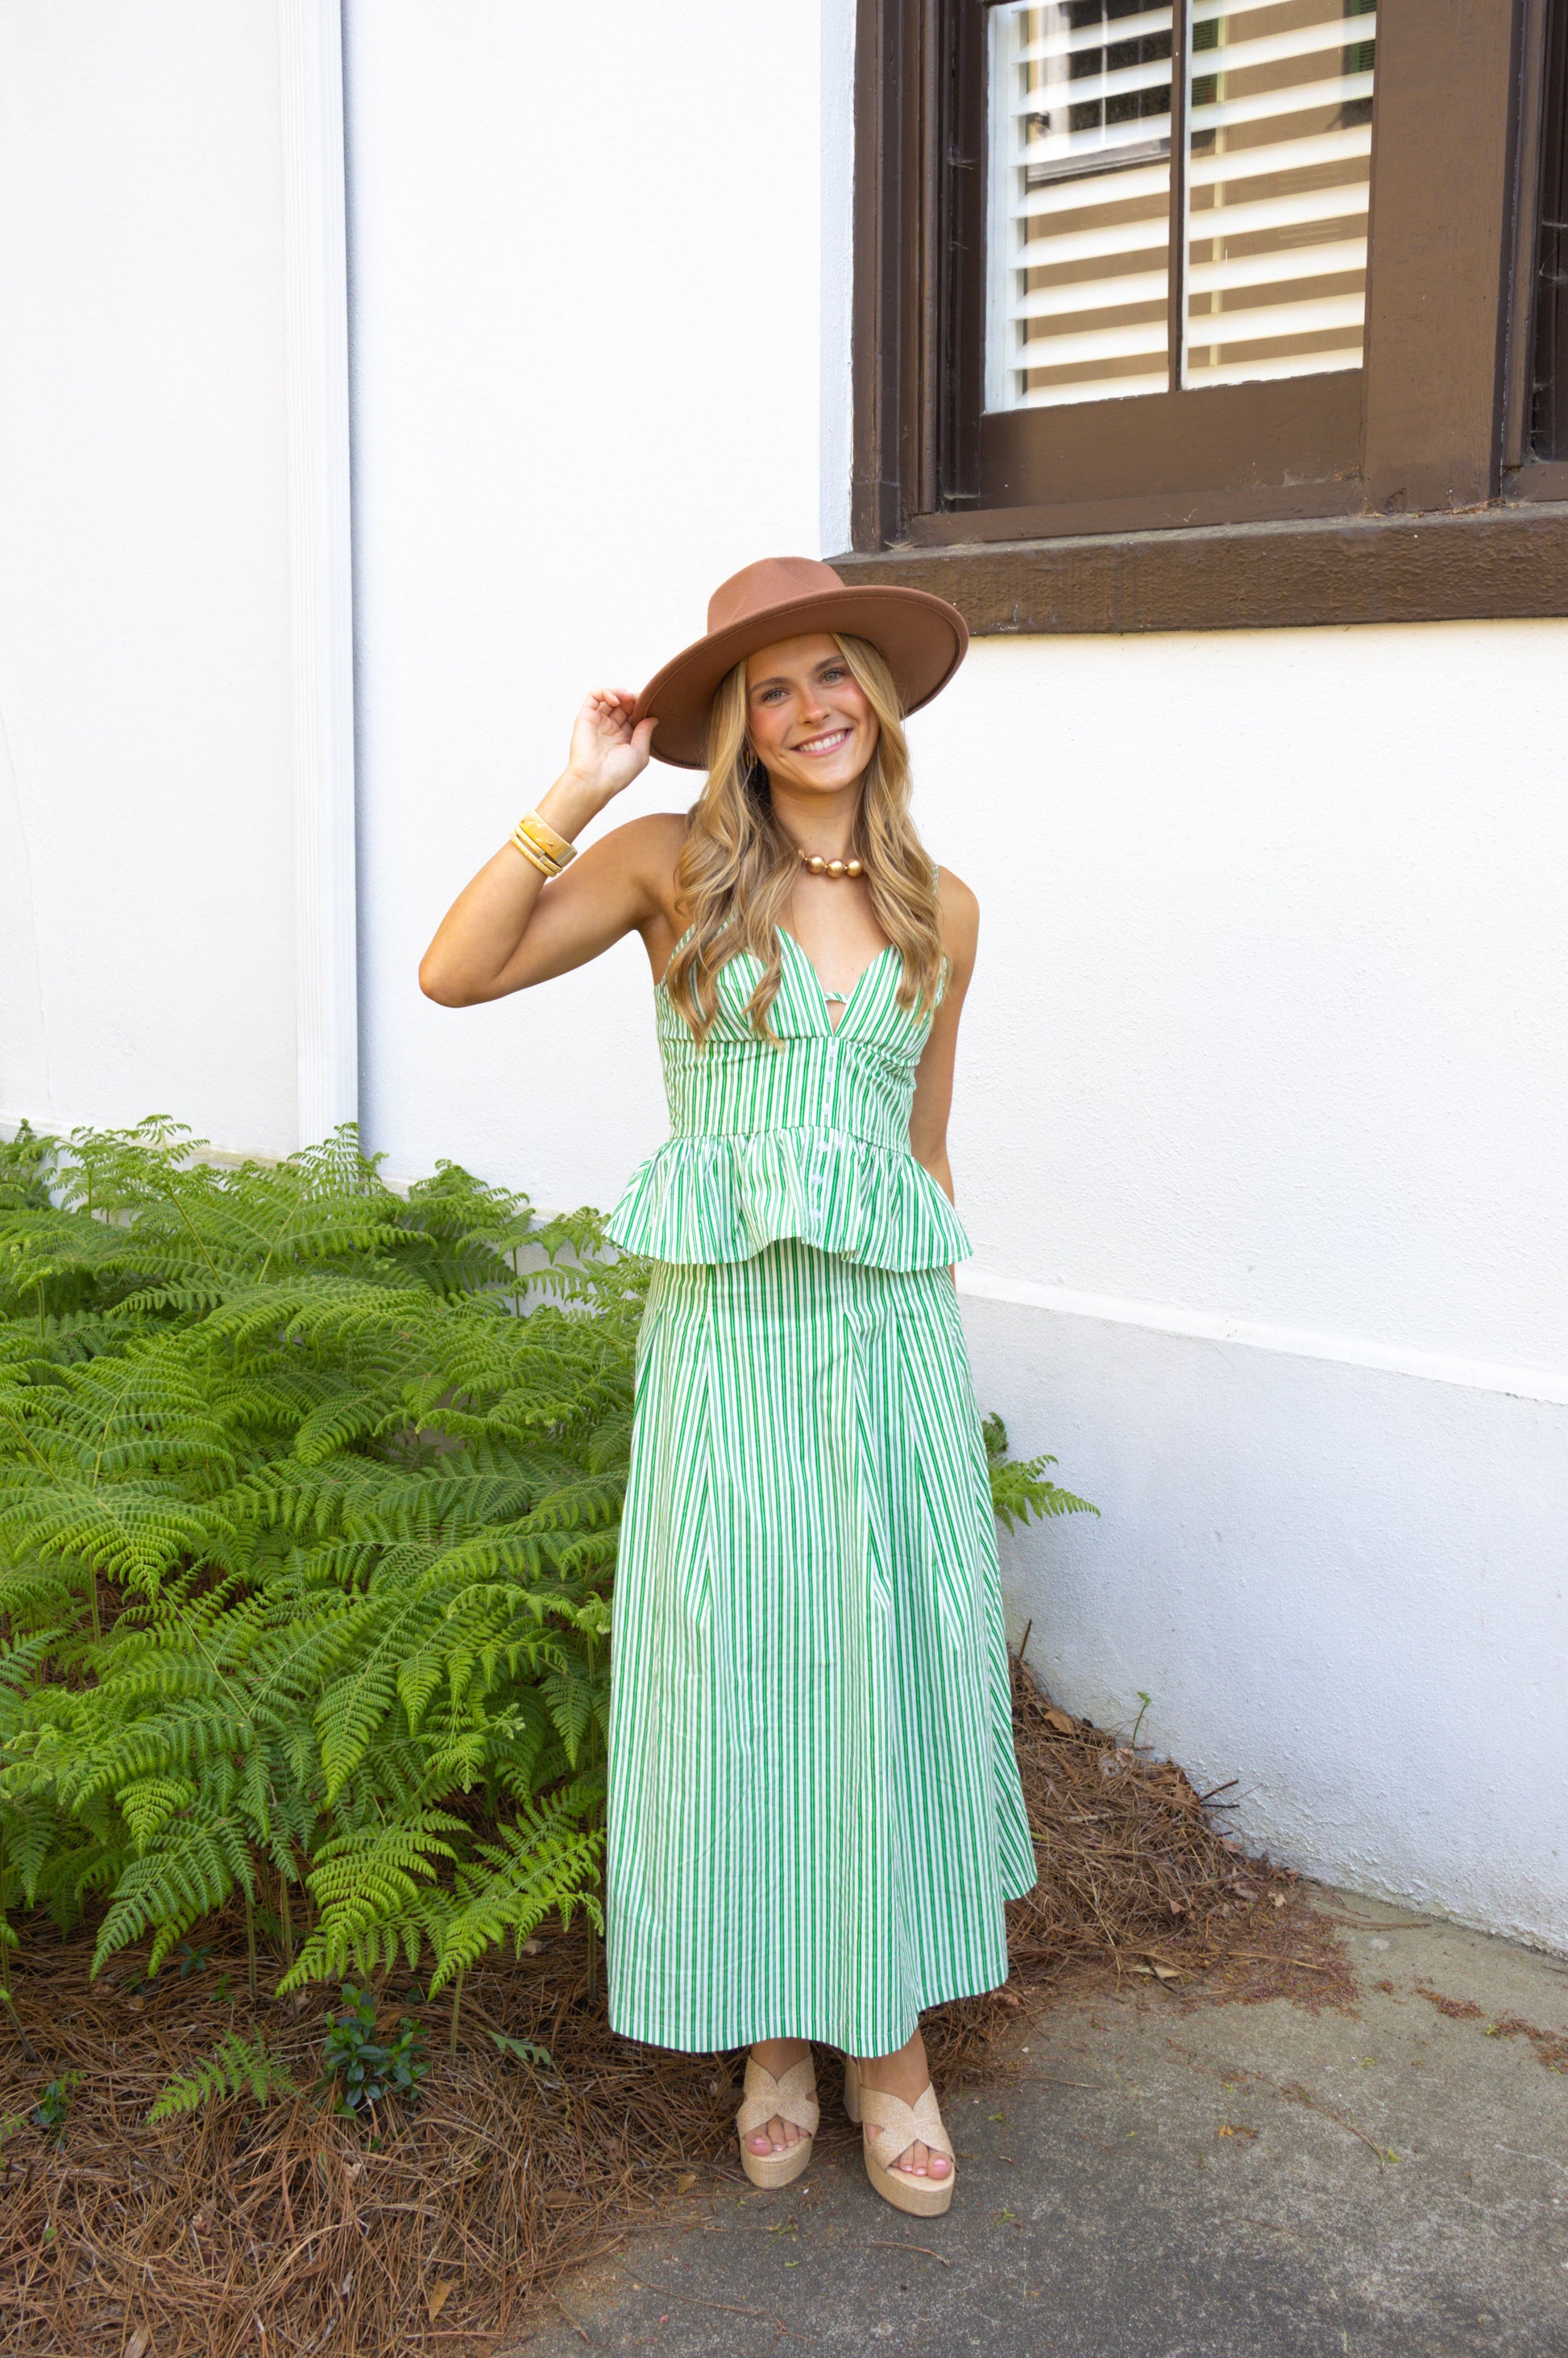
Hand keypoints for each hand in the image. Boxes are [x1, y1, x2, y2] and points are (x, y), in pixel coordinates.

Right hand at [562, 690, 656, 810]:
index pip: (634, 716)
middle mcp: (611, 729)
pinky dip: (605, 691)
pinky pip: (593, 697)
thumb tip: (652, 717)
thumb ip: (645, 733)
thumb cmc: (618, 773)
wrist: (594, 780)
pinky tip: (615, 699)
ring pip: (609, 698)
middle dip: (633, 699)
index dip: (642, 708)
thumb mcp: (640, 753)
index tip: (650, 705)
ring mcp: (598, 722)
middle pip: (624, 705)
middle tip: (640, 700)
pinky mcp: (585, 717)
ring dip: (621, 692)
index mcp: (624, 739)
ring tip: (628, 698)